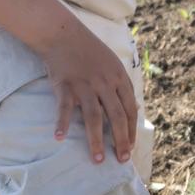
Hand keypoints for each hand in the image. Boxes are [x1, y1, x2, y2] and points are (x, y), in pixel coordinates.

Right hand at [38, 19, 137, 164]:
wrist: (64, 34)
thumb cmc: (89, 51)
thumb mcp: (112, 64)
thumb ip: (121, 86)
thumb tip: (134, 108)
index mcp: (118, 77)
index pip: (129, 108)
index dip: (131, 130)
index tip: (130, 148)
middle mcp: (104, 82)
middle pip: (116, 115)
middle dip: (120, 140)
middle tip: (122, 160)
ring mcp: (85, 84)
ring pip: (94, 116)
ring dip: (96, 140)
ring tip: (98, 159)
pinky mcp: (65, 85)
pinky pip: (64, 108)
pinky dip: (62, 123)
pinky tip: (60, 138)